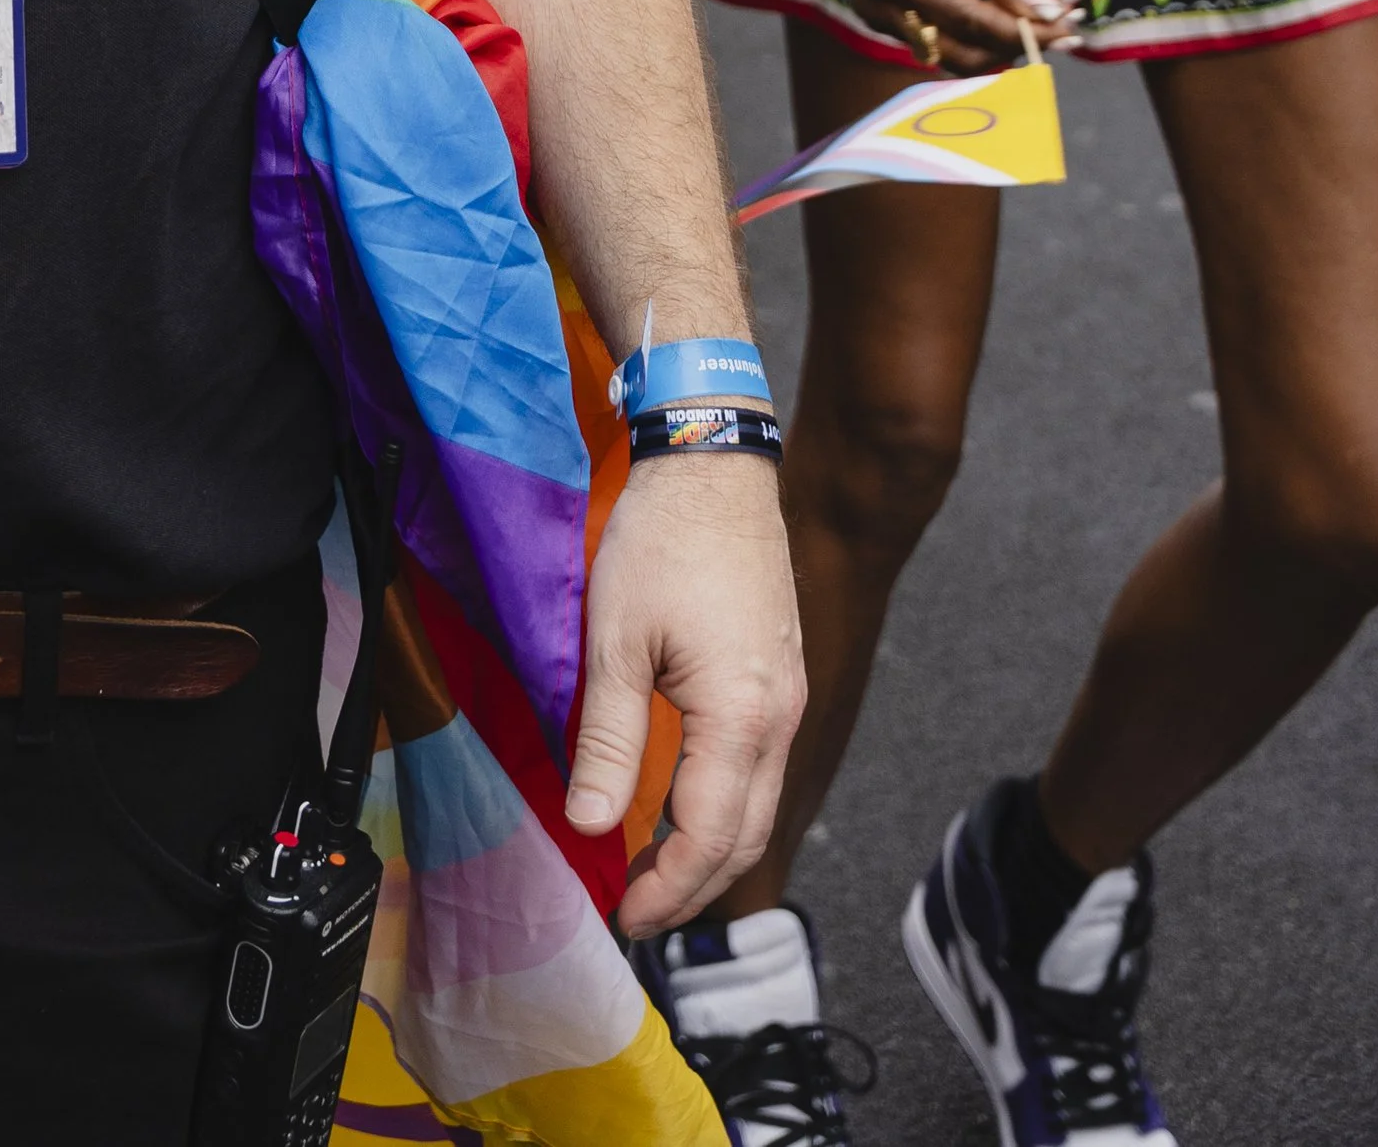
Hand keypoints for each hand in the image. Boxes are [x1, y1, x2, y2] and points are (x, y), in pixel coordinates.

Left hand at [568, 449, 801, 929]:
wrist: (714, 464)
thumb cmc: (661, 540)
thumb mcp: (616, 641)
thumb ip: (610, 742)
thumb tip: (590, 825)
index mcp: (740, 716)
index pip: (709, 838)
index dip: (666, 889)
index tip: (624, 913)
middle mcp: (779, 716)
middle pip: (744, 837)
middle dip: (692, 888)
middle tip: (636, 910)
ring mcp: (788, 696)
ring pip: (759, 805)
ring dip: (711, 852)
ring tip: (654, 871)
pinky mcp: (780, 675)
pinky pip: (761, 767)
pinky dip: (725, 807)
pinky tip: (684, 808)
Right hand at [839, 0, 1082, 71]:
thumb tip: (1043, 11)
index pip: (972, 22)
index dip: (1024, 31)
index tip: (1069, 32)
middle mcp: (881, 5)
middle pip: (961, 53)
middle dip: (1014, 43)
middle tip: (1061, 25)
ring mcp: (878, 13)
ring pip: (951, 50)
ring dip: (999, 39)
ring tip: (1044, 13)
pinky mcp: (885, 12)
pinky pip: (938, 34)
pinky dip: (977, 28)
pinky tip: (1010, 6)